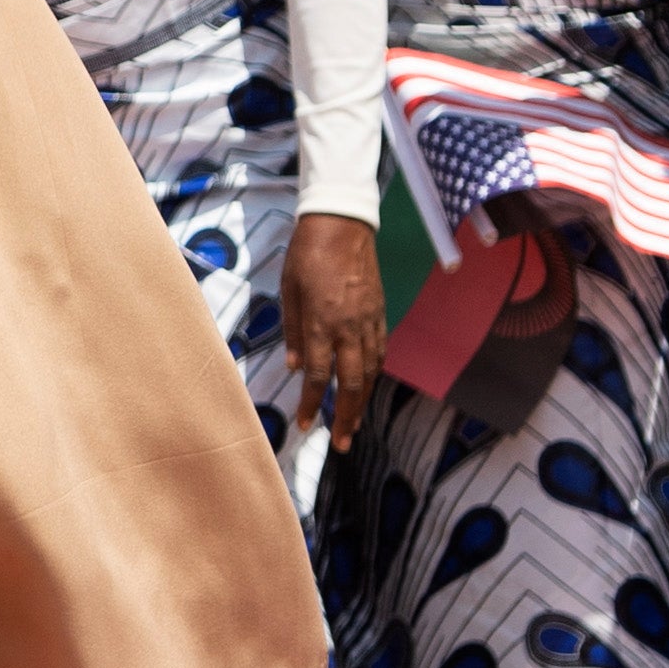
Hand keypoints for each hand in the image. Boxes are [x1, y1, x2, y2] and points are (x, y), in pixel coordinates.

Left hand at [282, 210, 386, 448]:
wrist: (343, 225)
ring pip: (370, 372)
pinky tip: (366, 387)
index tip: (304, 424)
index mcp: (322, 323)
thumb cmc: (307, 255)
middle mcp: (350, 327)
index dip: (310, 403)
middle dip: (346, 416)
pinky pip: (379, 352)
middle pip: (352, 383)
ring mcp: (370, 321)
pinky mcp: (380, 313)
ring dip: (362, 402)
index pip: (317, 375)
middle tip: (340, 443)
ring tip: (353, 424)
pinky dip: (373, 375)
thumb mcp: (288, 291)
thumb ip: (293, 331)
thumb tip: (293, 366)